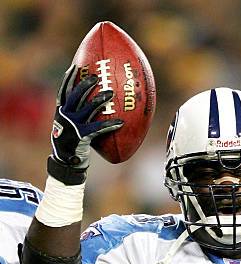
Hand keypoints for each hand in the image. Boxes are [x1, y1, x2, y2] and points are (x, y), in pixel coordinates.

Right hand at [49, 65, 122, 182]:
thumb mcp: (69, 125)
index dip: (69, 79)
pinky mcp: (81, 136)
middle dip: (85, 85)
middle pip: (75, 96)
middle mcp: (65, 116)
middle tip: (96, 77)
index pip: (64, 91)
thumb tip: (92, 103)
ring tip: (110, 93)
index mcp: (61, 111)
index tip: (75, 66)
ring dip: (99, 100)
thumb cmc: (71, 141)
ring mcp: (72, 126)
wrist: (65, 161)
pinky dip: (109, 125)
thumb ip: (76, 114)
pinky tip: (120, 123)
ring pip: (87, 109)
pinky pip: (98, 129)